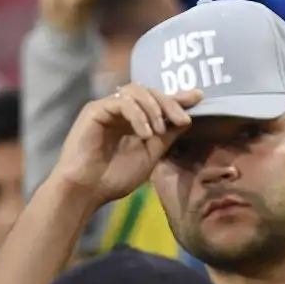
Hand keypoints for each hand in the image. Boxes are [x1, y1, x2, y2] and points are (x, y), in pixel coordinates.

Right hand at [52, 84, 200, 206]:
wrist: (86, 192)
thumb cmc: (114, 177)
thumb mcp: (150, 155)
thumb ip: (167, 136)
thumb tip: (188, 118)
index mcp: (134, 119)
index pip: (158, 101)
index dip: (178, 97)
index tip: (199, 97)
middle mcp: (121, 109)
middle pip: (150, 92)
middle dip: (170, 103)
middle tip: (182, 120)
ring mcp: (107, 107)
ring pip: (137, 91)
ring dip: (154, 108)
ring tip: (158, 131)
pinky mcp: (95, 110)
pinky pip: (122, 102)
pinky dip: (137, 114)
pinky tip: (145, 133)